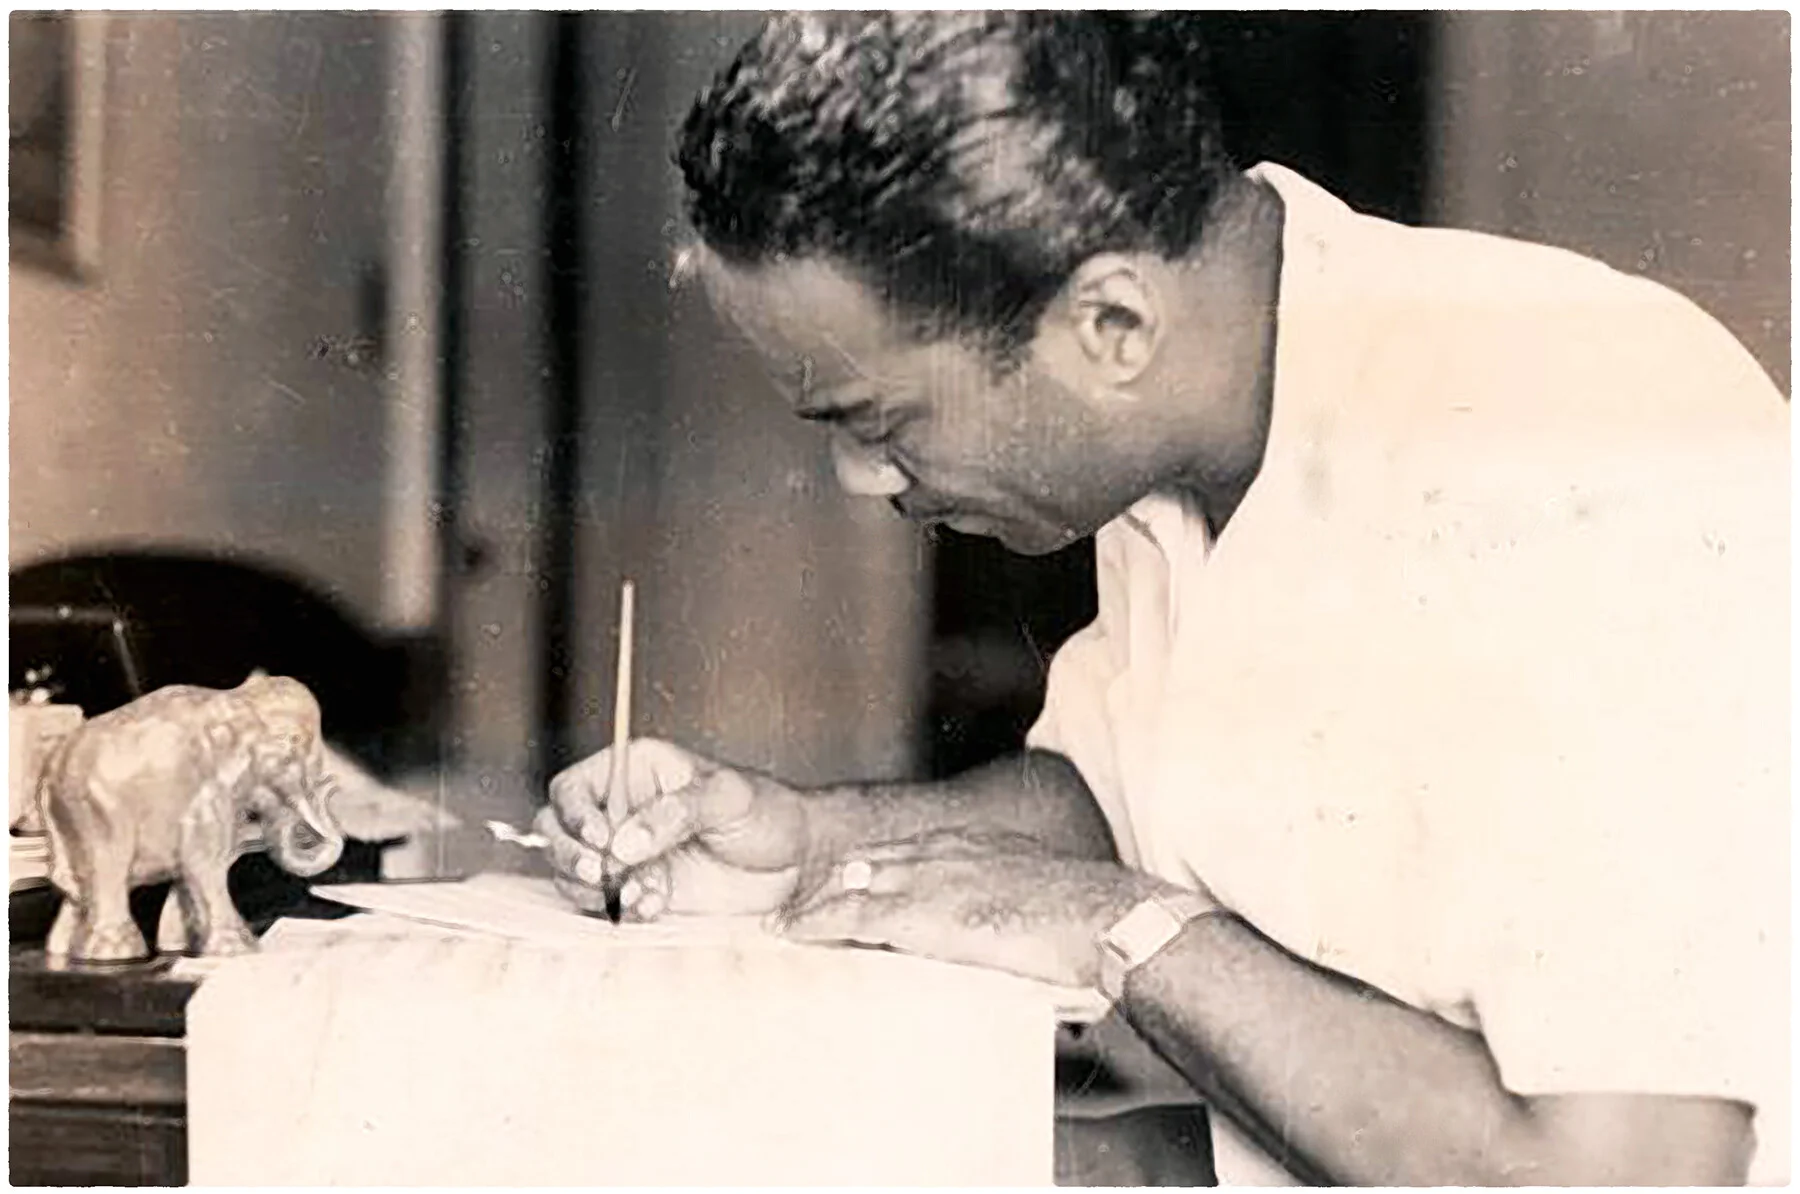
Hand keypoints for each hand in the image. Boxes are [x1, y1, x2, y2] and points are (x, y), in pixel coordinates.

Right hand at [536, 738, 808, 919]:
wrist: (798, 862)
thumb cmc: (768, 814)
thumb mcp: (728, 799)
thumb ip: (675, 813)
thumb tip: (623, 841)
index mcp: (635, 771)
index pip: (573, 789)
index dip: (574, 815)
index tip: (602, 838)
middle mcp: (622, 810)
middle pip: (557, 831)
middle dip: (570, 855)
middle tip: (603, 875)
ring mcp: (627, 853)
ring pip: (573, 872)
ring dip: (595, 889)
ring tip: (642, 893)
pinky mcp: (641, 889)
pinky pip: (606, 903)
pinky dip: (620, 909)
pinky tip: (654, 906)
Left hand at [774, 836, 1198, 988]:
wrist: (1099, 920)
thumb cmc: (1082, 920)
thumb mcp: (1038, 896)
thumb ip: (1010, 905)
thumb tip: (1007, 932)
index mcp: (975, 846)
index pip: (907, 852)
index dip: (872, 869)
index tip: (847, 883)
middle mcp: (944, 852)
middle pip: (870, 861)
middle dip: (833, 881)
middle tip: (800, 901)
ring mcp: (928, 880)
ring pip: (853, 885)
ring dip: (815, 905)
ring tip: (785, 922)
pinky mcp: (919, 914)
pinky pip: (853, 916)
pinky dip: (817, 923)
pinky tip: (793, 934)